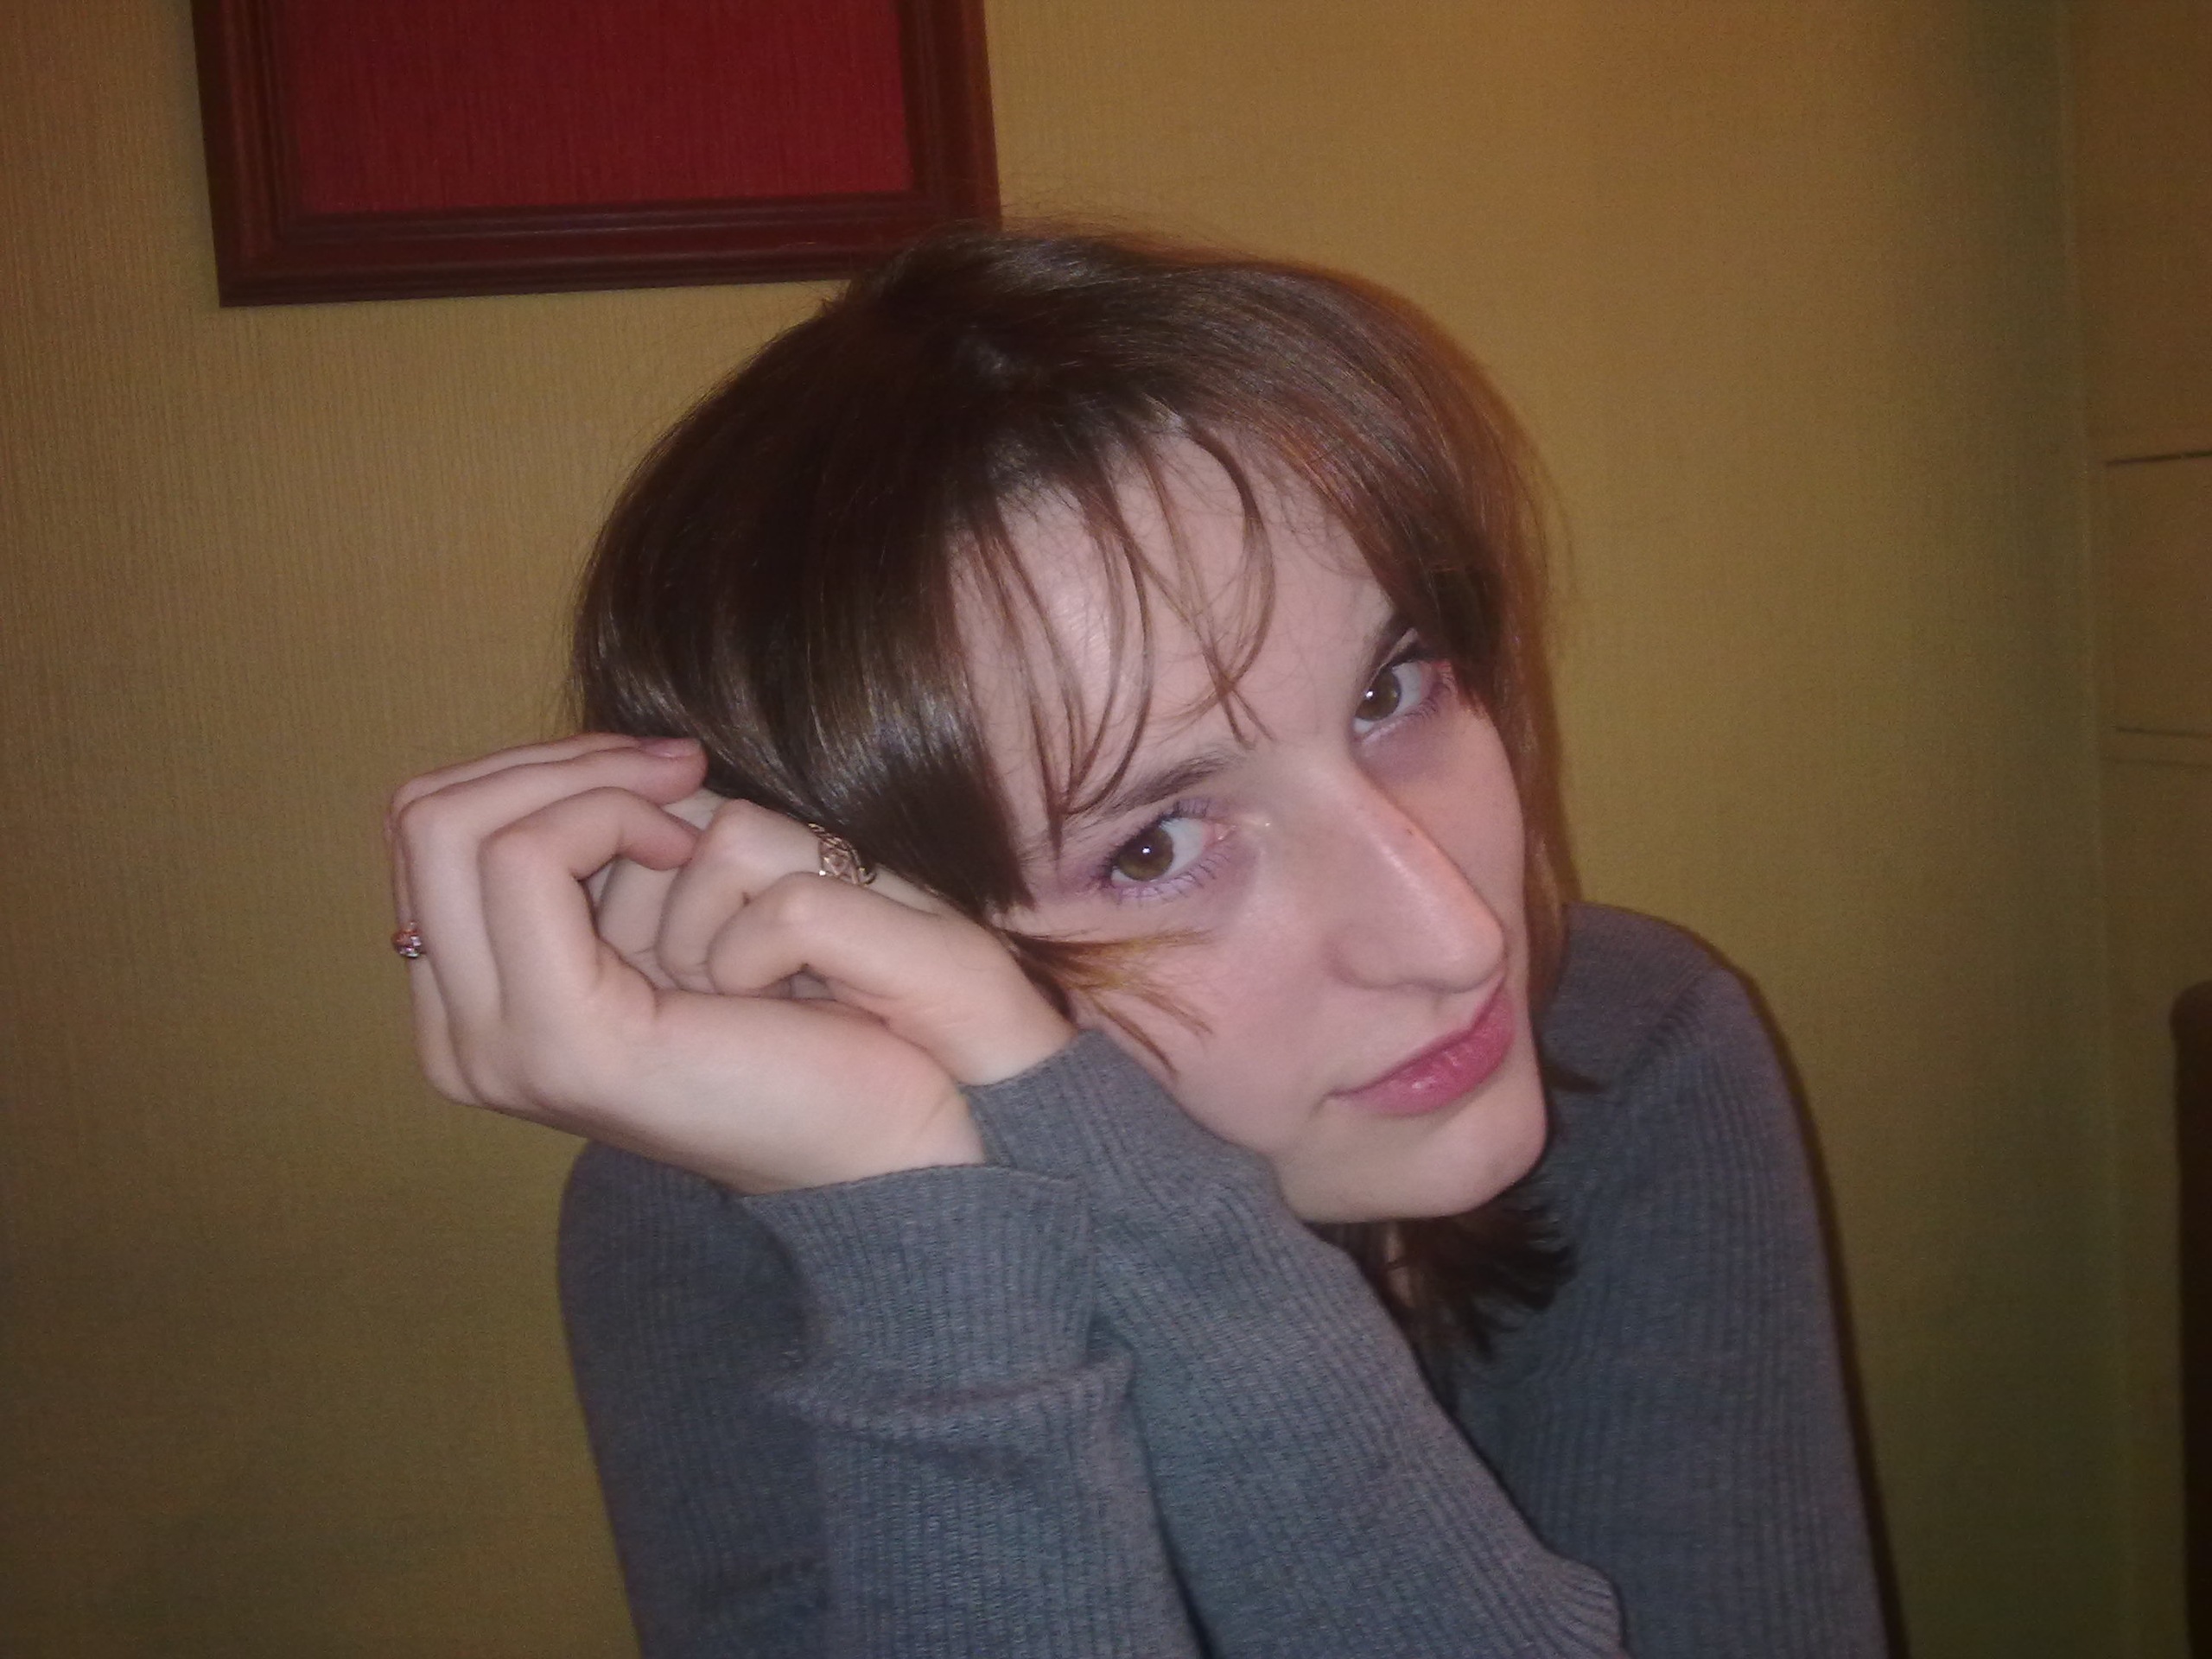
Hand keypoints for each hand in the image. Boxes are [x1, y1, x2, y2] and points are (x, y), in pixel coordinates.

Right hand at [385, 735, 1063, 1191]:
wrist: (874, 1118)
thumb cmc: (787, 1007)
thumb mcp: (660, 911)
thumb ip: (591, 852)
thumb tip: (567, 758)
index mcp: (467, 1011)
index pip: (429, 832)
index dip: (533, 770)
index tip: (647, 764)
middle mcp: (459, 1043)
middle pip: (424, 819)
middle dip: (550, 762)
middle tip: (671, 766)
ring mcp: (496, 1049)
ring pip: (457, 828)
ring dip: (585, 783)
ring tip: (687, 802)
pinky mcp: (558, 1039)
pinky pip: (526, 858)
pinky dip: (607, 816)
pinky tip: (688, 845)